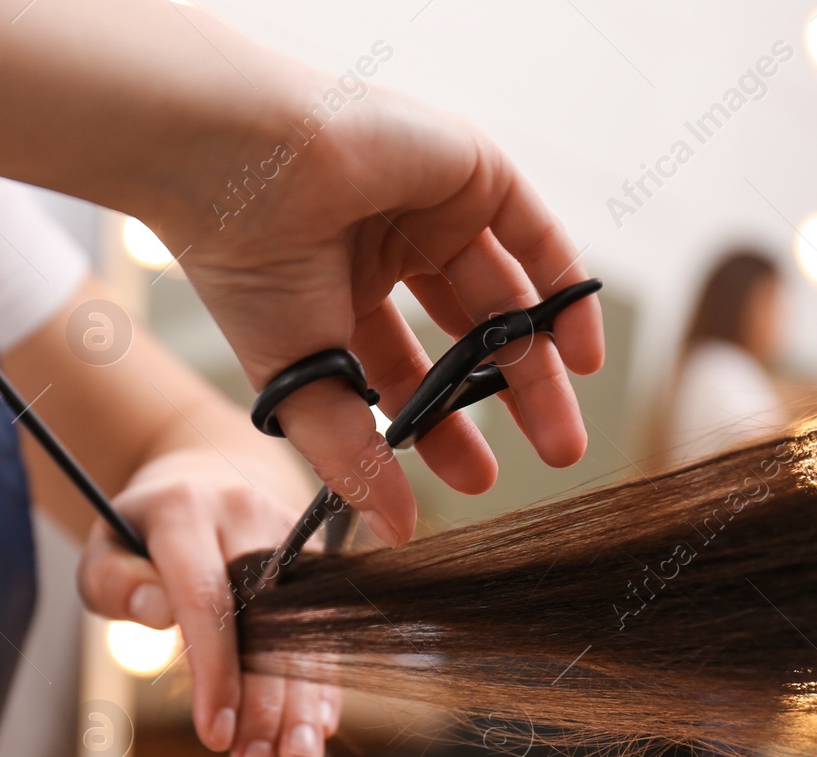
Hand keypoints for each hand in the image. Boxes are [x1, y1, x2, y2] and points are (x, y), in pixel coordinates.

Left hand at [75, 448, 336, 756]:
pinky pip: (322, 628)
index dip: (215, 671)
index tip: (213, 734)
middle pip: (267, 619)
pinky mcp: (316, 558)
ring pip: (305, 628)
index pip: (206, 597)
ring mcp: (290, 535)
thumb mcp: (104, 551)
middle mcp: (247, 516)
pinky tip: (318, 728)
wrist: (200, 478)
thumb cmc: (142, 535)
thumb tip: (156, 614)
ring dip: (303, 701)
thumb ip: (114, 583)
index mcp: (185, 512)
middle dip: (265, 702)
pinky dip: (322, 682)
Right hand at [154, 75, 604, 546]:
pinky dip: (563, 291)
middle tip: (551, 458)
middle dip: (511, 401)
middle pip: (470, 336)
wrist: (237, 165)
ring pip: (508, 294)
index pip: (408, 369)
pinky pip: (535, 235)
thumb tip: (397, 532)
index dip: (444, 425)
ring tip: (564, 433)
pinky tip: (579, 353)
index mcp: (341, 290)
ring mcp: (432, 205)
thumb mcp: (305, 381)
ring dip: (543, 361)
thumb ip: (354, 456)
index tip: (479, 480)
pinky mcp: (470, 168)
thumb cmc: (247, 268)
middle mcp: (389, 245)